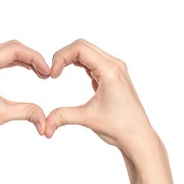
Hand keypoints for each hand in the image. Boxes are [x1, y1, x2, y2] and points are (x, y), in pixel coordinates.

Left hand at [0, 40, 50, 149]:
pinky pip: (0, 63)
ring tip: (40, 73)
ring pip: (6, 55)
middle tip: (46, 73)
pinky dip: (15, 65)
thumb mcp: (1, 114)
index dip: (35, 58)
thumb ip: (27, 112)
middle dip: (31, 58)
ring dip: (24, 61)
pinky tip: (27, 71)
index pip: (14, 49)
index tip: (48, 72)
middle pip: (11, 48)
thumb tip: (45, 119)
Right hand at [45, 39, 154, 154]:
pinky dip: (79, 64)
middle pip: (82, 46)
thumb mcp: (88, 119)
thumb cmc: (120, 127)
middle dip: (63, 56)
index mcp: (110, 71)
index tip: (52, 75)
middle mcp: (114, 65)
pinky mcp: (113, 76)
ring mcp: (115, 70)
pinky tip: (70, 74)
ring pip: (87, 52)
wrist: (138, 137)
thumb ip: (63, 117)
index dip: (61, 57)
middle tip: (52, 73)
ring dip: (70, 59)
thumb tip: (44, 125)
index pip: (79, 48)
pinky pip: (93, 61)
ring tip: (58, 73)